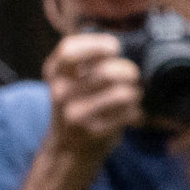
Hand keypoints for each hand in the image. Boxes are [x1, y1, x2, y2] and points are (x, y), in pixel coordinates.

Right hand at [43, 28, 142, 161]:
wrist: (67, 148)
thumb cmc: (75, 105)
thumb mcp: (69, 80)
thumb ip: (84, 60)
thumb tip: (118, 40)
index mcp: (54, 73)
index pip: (70, 50)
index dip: (96, 44)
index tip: (113, 48)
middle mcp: (61, 92)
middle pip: (105, 72)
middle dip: (127, 70)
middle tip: (132, 74)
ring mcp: (76, 114)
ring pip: (120, 94)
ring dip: (134, 91)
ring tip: (134, 93)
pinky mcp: (93, 133)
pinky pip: (127, 114)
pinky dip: (135, 111)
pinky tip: (132, 112)